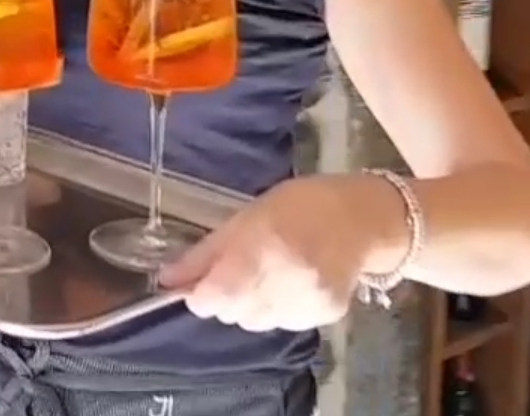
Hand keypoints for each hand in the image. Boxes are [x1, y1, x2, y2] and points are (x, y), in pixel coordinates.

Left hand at [156, 174, 394, 332]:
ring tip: (267, 273)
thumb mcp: (245, 217)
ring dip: (248, 305)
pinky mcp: (324, 317)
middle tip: (238, 269)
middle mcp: (285, 283)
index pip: (213, 298)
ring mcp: (307, 304)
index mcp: (261, 251)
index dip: (199, 294)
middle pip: (232, 313)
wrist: (362, 219)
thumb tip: (167, 280)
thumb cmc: (299, 206)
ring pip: (255, 323)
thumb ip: (206, 253)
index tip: (199, 283)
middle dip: (223, 297)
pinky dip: (275, 309)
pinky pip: (282, 324)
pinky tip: (289, 283)